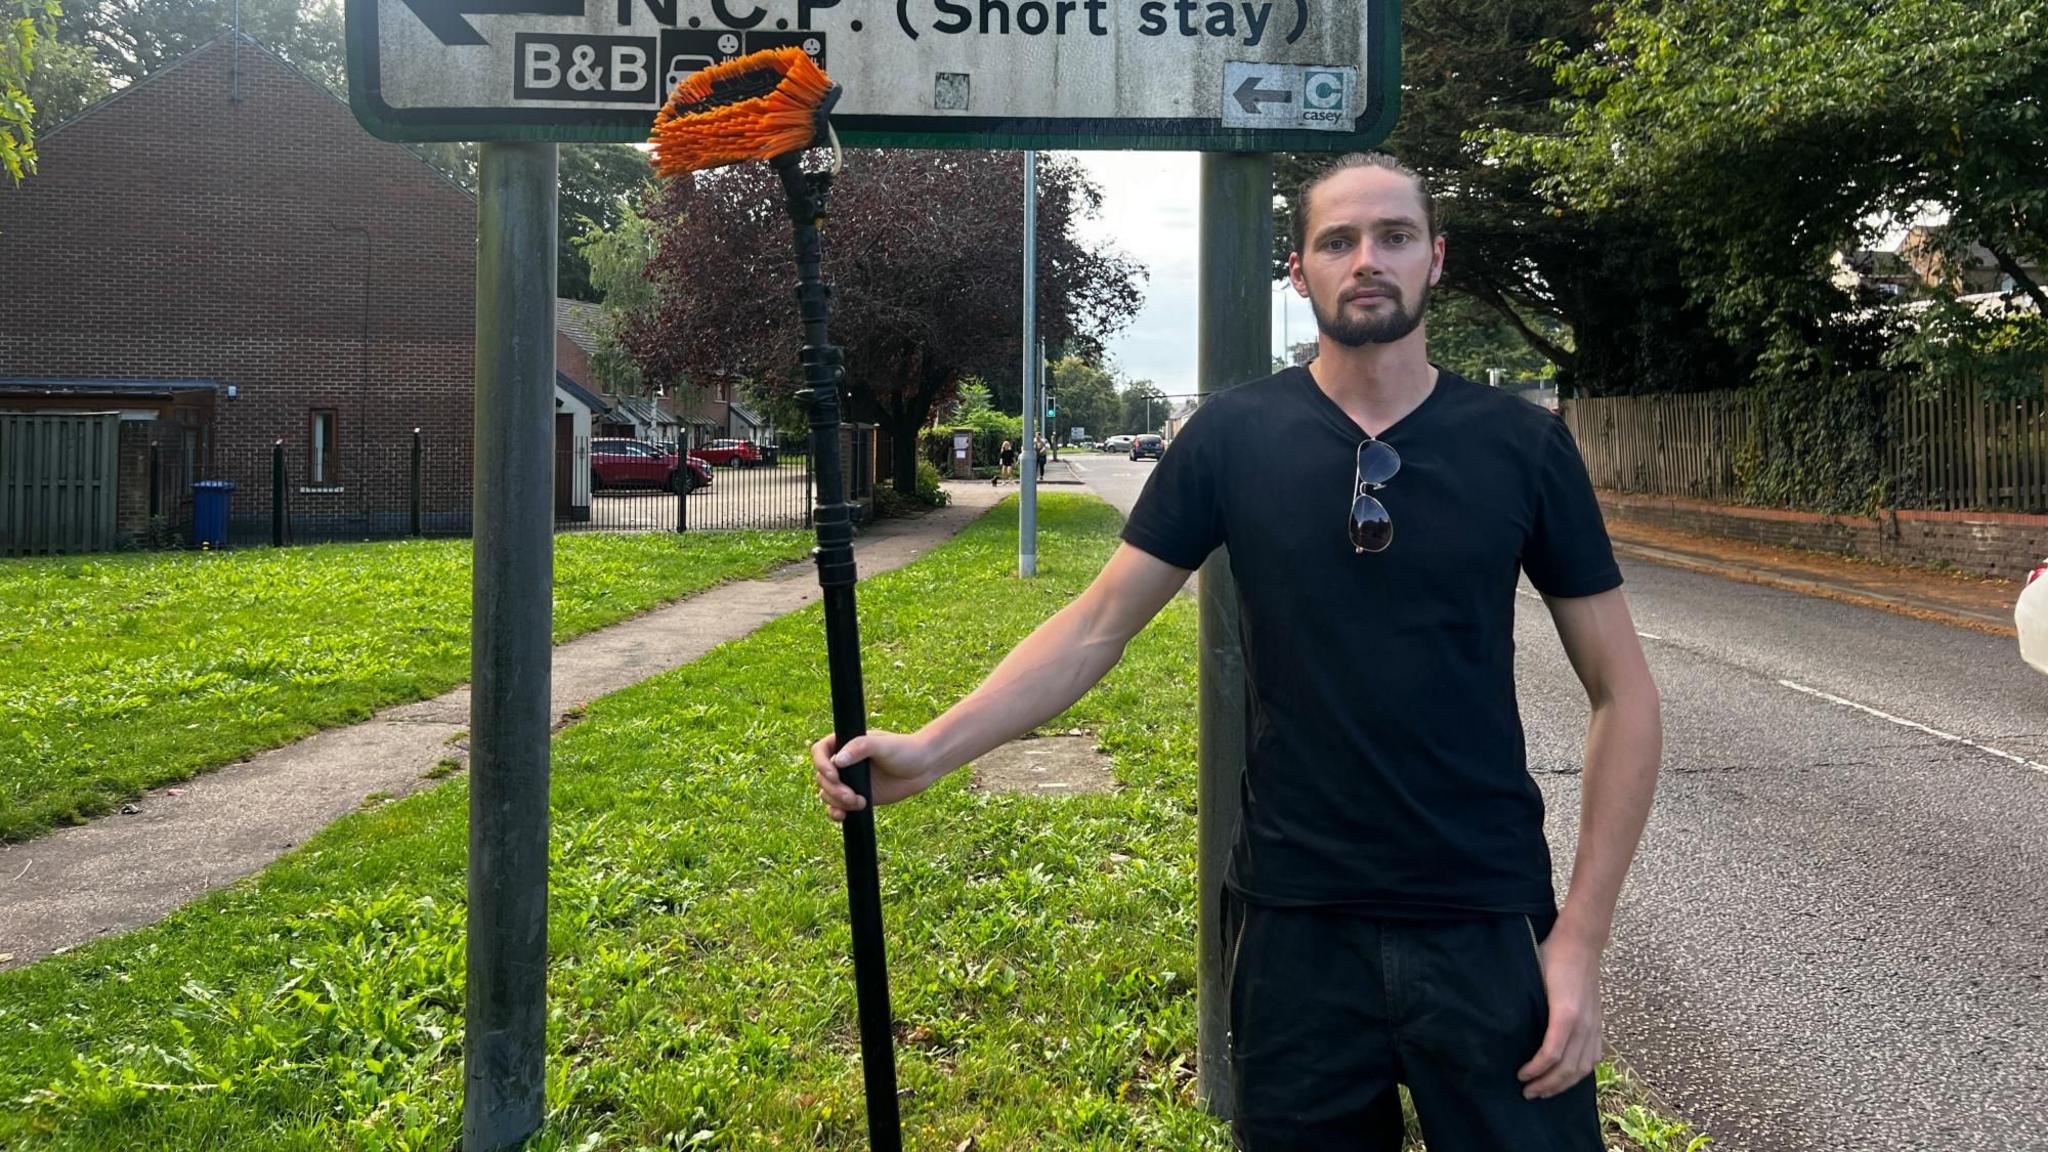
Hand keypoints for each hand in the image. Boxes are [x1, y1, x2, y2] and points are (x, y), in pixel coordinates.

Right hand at [811, 730, 944, 821]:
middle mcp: (844, 762)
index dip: (821, 764)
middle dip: (834, 789)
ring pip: (827, 793)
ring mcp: (849, 781)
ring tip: (859, 802)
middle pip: (821, 777)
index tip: (834, 775)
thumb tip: (837, 760)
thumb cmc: (905, 750)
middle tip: (852, 796)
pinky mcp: (856, 796)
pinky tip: (843, 816)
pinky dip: (835, 812)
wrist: (923, 768)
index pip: (820, 751)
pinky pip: (836, 806)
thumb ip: (860, 748)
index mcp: (845, 743)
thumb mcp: (883, 745)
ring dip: (837, 802)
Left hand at [1516, 925, 1603, 1098]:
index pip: (1551, 1055)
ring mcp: (1594, 1025)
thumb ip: (1526, 1005)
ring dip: (1564, 1084)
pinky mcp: (1599, 1023)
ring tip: (1546, 1090)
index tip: (1519, 1076)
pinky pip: (1595, 1056)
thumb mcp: (1532, 978)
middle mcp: (1583, 1024)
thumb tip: (1505, 1029)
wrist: (1580, 943)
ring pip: (1584, 1067)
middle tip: (1528, 1092)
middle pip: (1568, 1068)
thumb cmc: (1551, 957)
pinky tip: (1569, 1077)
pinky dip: (1582, 1072)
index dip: (1535, 1070)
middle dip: (1547, 1085)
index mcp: (1565, 1014)